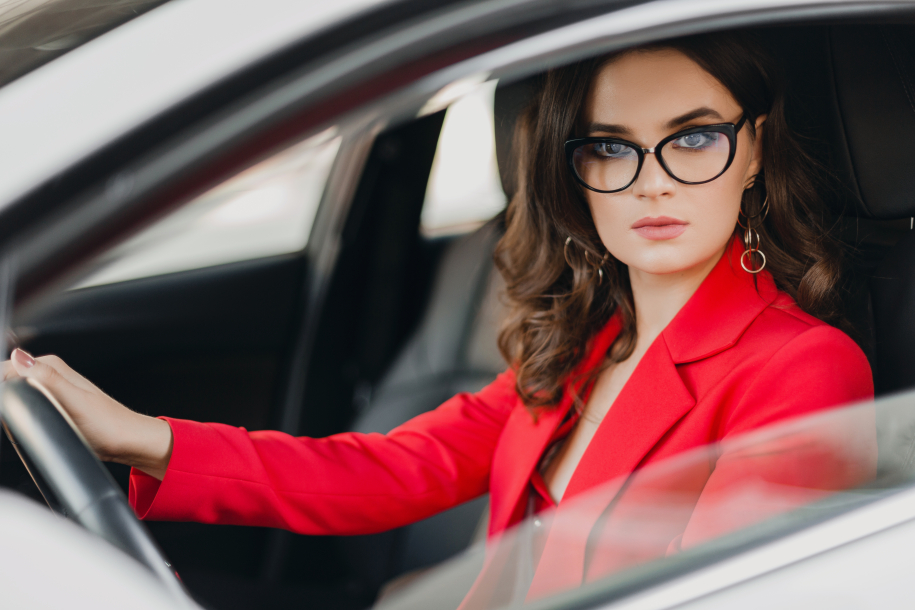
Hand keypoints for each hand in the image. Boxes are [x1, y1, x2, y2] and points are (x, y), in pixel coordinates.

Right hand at [2, 349, 172, 479]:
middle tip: (28, 418)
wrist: (125, 441)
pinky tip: (37, 424)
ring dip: (14, 407)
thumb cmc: (106, 424)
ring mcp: (50, 389)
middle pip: (7, 381)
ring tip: (36, 422)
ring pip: (14, 393)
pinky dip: (23, 415)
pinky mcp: (52, 404)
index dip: (3, 388)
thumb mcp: (74, 401)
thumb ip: (46, 378)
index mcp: (50, 366)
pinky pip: (25, 405)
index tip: (10, 405)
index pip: (5, 368)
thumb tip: (18, 357)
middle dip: (8, 399)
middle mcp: (49, 373)